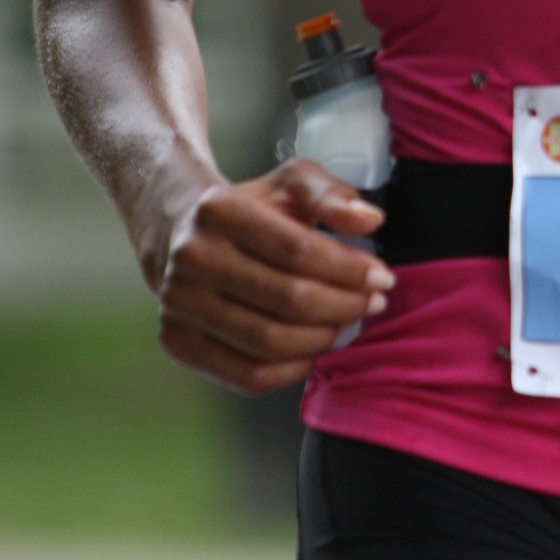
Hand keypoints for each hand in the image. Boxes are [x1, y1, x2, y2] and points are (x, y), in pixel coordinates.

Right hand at [152, 161, 393, 393]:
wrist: (180, 235)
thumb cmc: (250, 210)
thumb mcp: (290, 184)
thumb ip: (332, 194)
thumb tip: (370, 220)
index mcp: (218, 210)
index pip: (299, 250)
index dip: (350, 270)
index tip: (382, 277)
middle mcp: (191, 258)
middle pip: (289, 300)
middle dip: (345, 305)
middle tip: (373, 302)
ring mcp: (178, 305)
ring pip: (271, 342)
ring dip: (324, 338)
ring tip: (346, 322)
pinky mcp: (177, 343)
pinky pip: (249, 375)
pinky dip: (293, 368)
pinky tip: (314, 348)